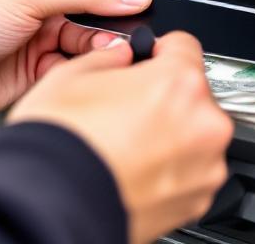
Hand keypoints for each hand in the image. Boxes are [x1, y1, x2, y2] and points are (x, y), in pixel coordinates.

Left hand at [0, 0, 152, 121]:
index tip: (142, 2)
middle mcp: (43, 1)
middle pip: (98, 10)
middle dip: (111, 23)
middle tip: (123, 33)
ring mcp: (43, 35)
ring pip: (91, 41)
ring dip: (99, 48)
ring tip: (102, 53)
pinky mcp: (41, 68)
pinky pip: (76, 67)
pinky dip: (83, 70)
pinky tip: (82, 69)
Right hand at [8, 31, 232, 243]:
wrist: (49, 207)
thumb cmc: (58, 146)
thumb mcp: (71, 76)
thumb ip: (108, 58)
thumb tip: (119, 56)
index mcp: (179, 82)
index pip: (184, 46)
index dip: (160, 51)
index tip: (150, 61)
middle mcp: (204, 124)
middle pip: (193, 94)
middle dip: (165, 98)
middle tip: (128, 112)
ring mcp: (205, 167)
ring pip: (195, 136)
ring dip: (171, 135)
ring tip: (127, 145)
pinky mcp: (197, 201)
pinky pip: (191, 172)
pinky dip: (170, 169)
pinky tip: (134, 170)